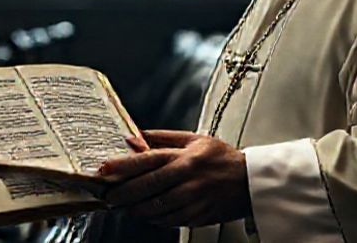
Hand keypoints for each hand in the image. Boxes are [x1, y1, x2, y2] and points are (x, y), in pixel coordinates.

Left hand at [98, 130, 250, 226]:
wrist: (251, 181)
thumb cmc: (221, 158)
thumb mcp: (194, 139)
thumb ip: (162, 137)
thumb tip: (135, 136)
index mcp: (185, 157)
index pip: (148, 160)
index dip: (123, 166)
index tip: (105, 169)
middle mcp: (188, 179)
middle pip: (147, 188)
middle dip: (123, 193)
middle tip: (109, 196)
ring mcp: (193, 200)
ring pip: (155, 208)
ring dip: (135, 208)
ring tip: (125, 205)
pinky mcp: (197, 216)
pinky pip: (168, 220)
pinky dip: (154, 217)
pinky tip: (147, 212)